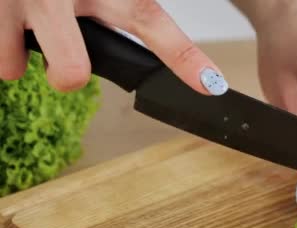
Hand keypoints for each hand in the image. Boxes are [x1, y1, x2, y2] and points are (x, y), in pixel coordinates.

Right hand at [1, 0, 227, 94]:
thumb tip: (146, 22)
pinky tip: (10, 20)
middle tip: (63, 58)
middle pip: (71, 69)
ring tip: (28, 20)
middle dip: (68, 72)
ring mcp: (20, 2)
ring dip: (24, 51)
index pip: (150, 21)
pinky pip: (1, 61)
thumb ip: (125, 3)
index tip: (211, 86)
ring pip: (19, 65)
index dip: (184, 58)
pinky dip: (5, 46)